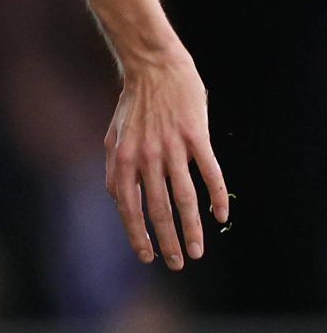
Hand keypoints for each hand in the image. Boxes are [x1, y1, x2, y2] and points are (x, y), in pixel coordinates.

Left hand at [104, 47, 227, 269]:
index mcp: (122, 161)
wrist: (153, 69)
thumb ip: (114, 170)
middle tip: (177, 263)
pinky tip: (221, 216)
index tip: (148, 256)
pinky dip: (216, 197)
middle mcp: (146, 159)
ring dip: (192, 228)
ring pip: (184, 198)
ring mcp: (172, 148)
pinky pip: (210, 173)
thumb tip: (117, 199)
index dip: (138, 235)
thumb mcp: (112, 138)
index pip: (129, 208)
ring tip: (197, 251)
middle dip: (167, 240)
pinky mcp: (196, 137)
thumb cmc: (132, 106)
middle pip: (158, 209)